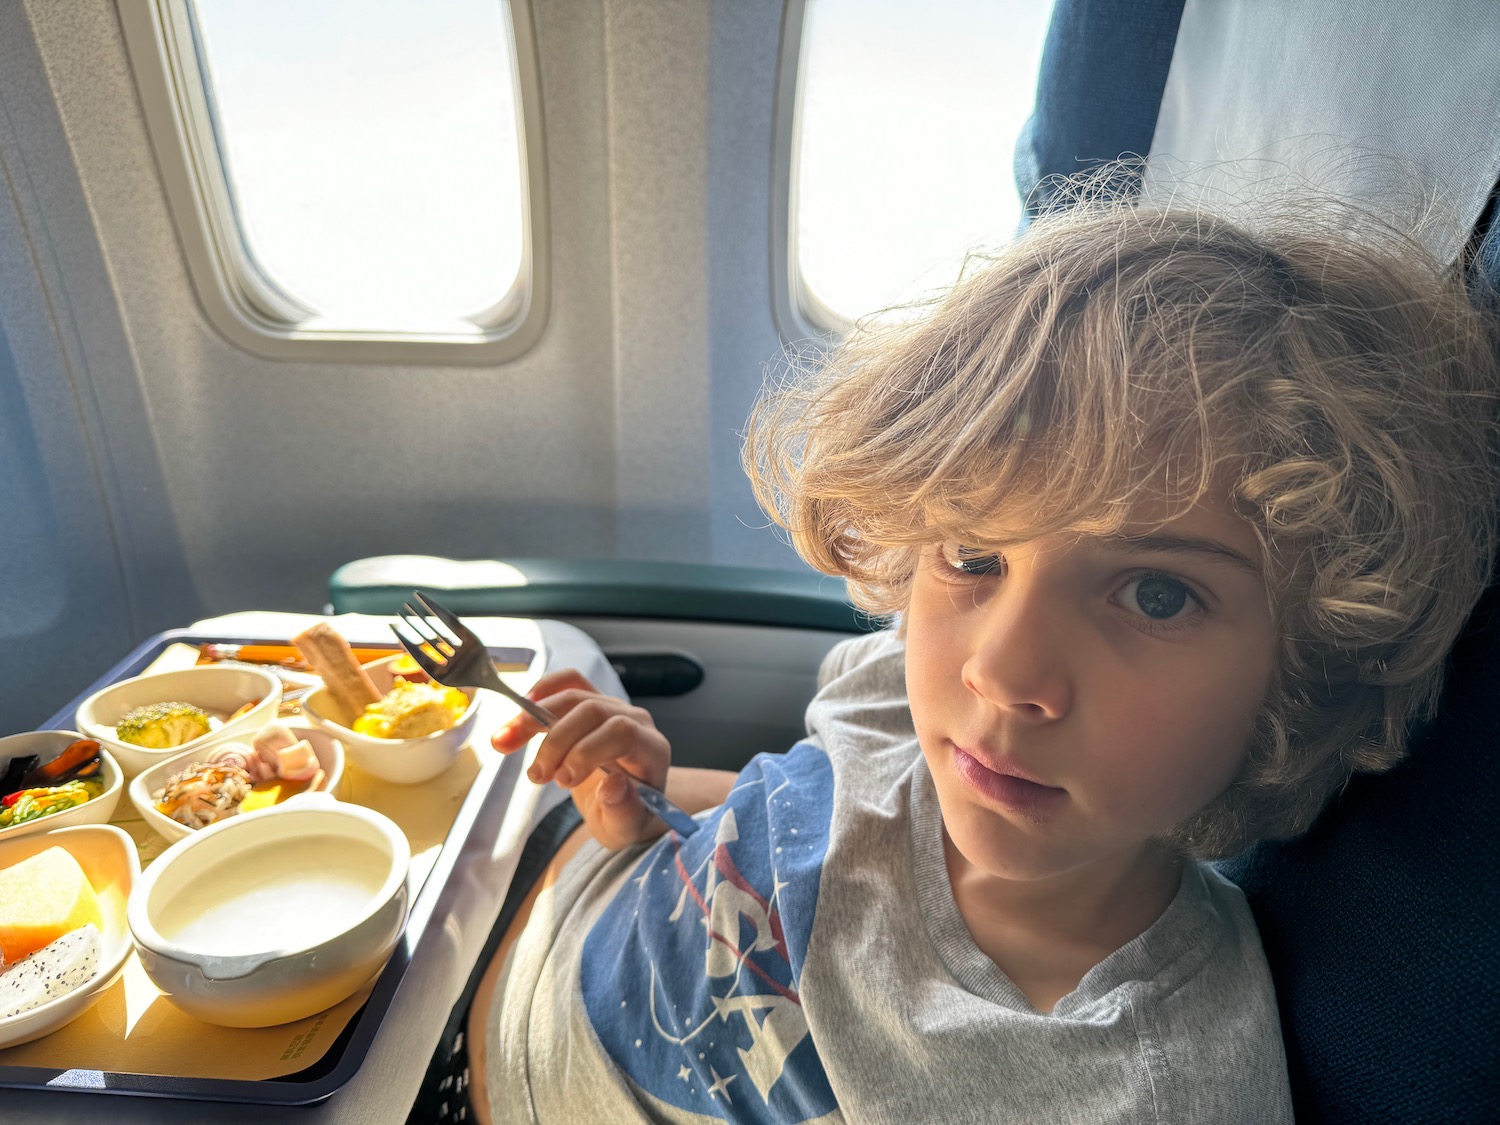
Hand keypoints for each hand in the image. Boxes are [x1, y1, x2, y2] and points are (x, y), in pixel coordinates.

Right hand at [491, 669, 671, 847]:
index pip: (621, 732)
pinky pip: (570, 681)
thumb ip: (624, 812)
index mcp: (651, 750)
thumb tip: (615, 786)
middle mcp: (636, 721)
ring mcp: (614, 707)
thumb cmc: (627, 816)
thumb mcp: (627, 829)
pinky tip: (521, 705)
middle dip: (556, 741)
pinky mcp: (593, 702)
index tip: (562, 781)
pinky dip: (543, 689)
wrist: (626, 806)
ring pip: (573, 695)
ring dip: (533, 717)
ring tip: (503, 743)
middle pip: (592, 710)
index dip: (586, 750)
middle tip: (536, 776)